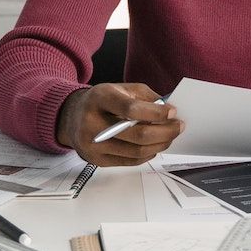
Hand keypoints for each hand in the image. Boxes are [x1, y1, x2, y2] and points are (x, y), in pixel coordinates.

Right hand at [55, 83, 184, 166]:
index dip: (156, 112)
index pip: (131, 109)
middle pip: (137, 135)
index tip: (172, 112)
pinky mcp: (96, 160)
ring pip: (136, 152)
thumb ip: (146, 97)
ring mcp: (93, 145)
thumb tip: (169, 111)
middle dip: (165, 132)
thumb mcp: (121, 88)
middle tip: (178, 127)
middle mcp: (92, 123)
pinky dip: (148, 154)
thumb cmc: (101, 101)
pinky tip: (155, 146)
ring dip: (160, 145)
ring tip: (170, 136)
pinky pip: (130, 161)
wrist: (71, 117)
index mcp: (99, 99)